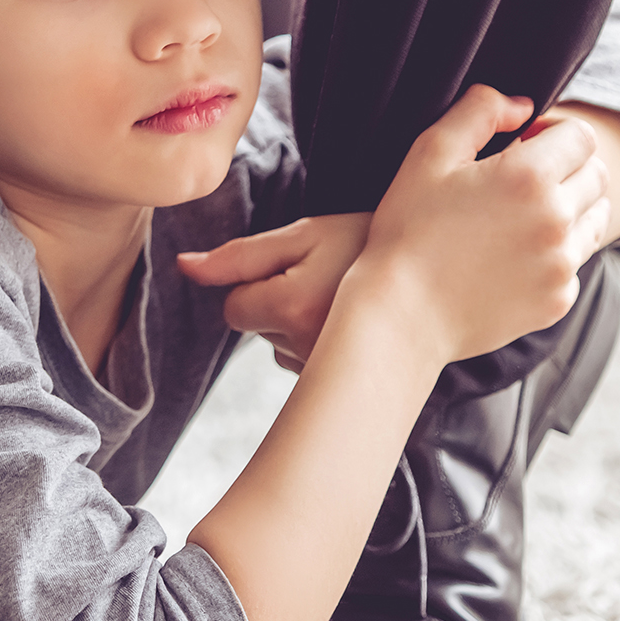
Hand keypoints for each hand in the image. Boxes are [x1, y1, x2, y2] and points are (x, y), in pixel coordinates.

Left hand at [177, 213, 372, 371]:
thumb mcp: (305, 235)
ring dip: (297, 324)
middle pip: (256, 328)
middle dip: (278, 303)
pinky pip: (304, 364)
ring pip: (278, 346)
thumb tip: (183, 267)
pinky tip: (349, 325)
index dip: (257, 283)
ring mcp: (325, 372)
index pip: (233, 308)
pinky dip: (317, 344)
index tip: (298, 268)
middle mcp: (305, 348)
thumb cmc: (367, 245)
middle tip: (326, 279)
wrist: (436, 276)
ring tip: (342, 299)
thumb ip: (238, 255)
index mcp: (291, 307)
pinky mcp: (341, 385)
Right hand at [356, 86, 611, 362]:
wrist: (401, 314)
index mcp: (530, 176)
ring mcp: (562, 264)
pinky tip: (511, 259)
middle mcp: (557, 219)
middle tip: (524, 181)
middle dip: (569, 169)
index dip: (553, 133)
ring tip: (522, 218)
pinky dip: (554, 256)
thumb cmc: (408, 229)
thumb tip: (523, 107)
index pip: (581, 136)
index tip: (523, 145)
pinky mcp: (558, 300)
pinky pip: (574, 265)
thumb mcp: (430, 152)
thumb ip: (480, 110)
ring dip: (571, 209)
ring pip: (594, 220)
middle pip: (597, 176)